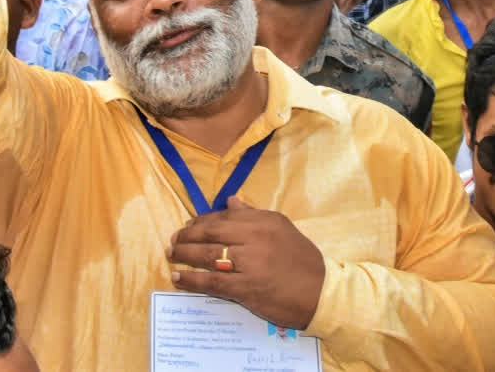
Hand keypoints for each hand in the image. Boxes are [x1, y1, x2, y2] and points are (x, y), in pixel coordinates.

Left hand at [167, 197, 324, 329]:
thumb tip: (229, 200)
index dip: (201, 221)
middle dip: (188, 236)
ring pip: (208, 255)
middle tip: (174, 240)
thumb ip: (253, 215)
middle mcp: (256, 238)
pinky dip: (192, 280)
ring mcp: (250, 264)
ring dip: (185, 254)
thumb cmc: (302, 261)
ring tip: (172, 255)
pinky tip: (179, 278)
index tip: (188, 226)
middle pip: (211, 233)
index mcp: (264, 221)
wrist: (322, 293)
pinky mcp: (247, 288)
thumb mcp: (282, 229)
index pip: (224, 216)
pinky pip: (212, 282)